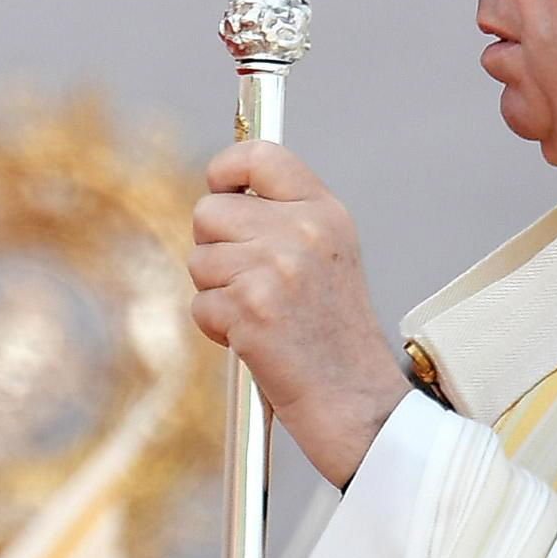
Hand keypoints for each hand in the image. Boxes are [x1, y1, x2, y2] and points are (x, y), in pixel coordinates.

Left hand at [188, 142, 411, 487]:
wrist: (357, 402)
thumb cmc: (333, 337)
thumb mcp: (326, 257)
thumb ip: (284, 219)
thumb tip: (222, 193)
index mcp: (324, 212)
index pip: (259, 155)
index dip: (225, 170)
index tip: (222, 191)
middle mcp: (303, 230)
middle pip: (208, 211)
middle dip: (216, 250)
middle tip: (253, 284)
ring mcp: (276, 267)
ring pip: (199, 261)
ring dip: (217, 294)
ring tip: (262, 317)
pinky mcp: (251, 307)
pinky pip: (201, 305)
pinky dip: (218, 329)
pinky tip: (257, 342)